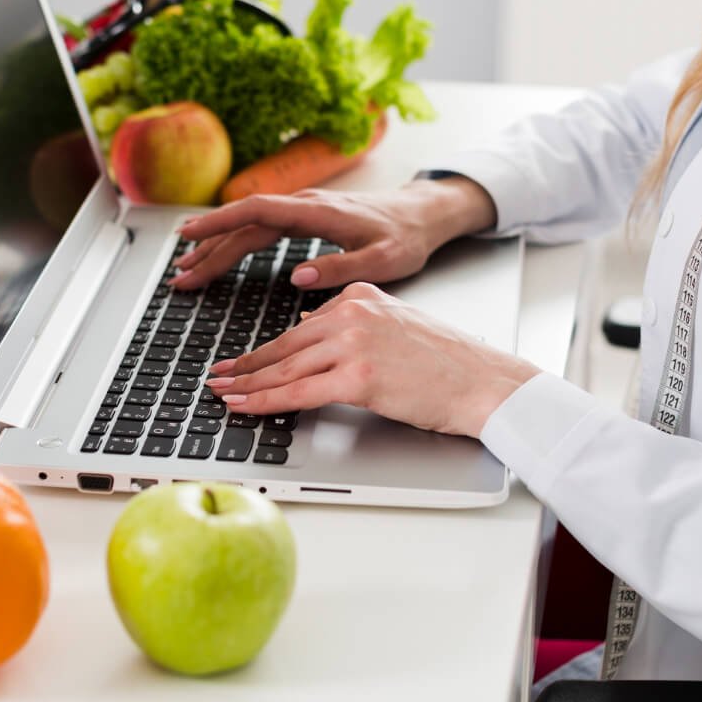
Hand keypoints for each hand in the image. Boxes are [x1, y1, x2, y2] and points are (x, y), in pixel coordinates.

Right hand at [172, 177, 495, 290]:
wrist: (424, 215)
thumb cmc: (407, 238)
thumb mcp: (384, 262)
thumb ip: (342, 269)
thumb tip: (297, 278)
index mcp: (319, 212)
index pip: (257, 211)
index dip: (219, 222)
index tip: (188, 236)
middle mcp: (305, 206)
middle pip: (244, 223)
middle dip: (208, 247)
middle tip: (180, 276)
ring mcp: (303, 210)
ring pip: (249, 226)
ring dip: (216, 246)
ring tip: (187, 270)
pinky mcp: (305, 217)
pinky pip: (261, 227)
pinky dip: (235, 242)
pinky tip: (219, 255)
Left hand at [205, 283, 540, 438]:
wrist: (483, 381)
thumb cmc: (449, 364)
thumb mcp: (397, 325)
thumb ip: (355, 327)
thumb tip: (313, 336)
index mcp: (360, 294)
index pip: (301, 326)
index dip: (267, 349)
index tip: (242, 360)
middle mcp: (352, 312)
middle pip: (285, 345)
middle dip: (246, 365)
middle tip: (218, 376)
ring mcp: (353, 343)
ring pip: (284, 368)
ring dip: (246, 384)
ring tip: (221, 394)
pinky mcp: (357, 377)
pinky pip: (298, 393)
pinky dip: (264, 402)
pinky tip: (245, 406)